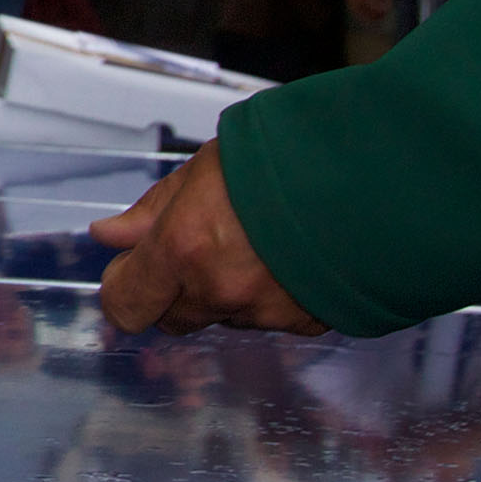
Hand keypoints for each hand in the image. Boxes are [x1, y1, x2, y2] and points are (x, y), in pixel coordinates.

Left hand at [92, 145, 322, 335]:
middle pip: (170, 317)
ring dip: (222, 292)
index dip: (123, 287)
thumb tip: (108, 235)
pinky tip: (284, 258)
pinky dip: (267, 297)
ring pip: (221, 316)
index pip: (125, 304)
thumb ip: (150, 211)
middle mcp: (219, 289)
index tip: (129, 269)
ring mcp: (264, 311)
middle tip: (192, 248)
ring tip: (251, 242)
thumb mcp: (201, 171)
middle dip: (170, 291)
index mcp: (183, 247)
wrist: (372, 177)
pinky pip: (268, 319)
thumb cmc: (286, 159)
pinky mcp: (304, 322)